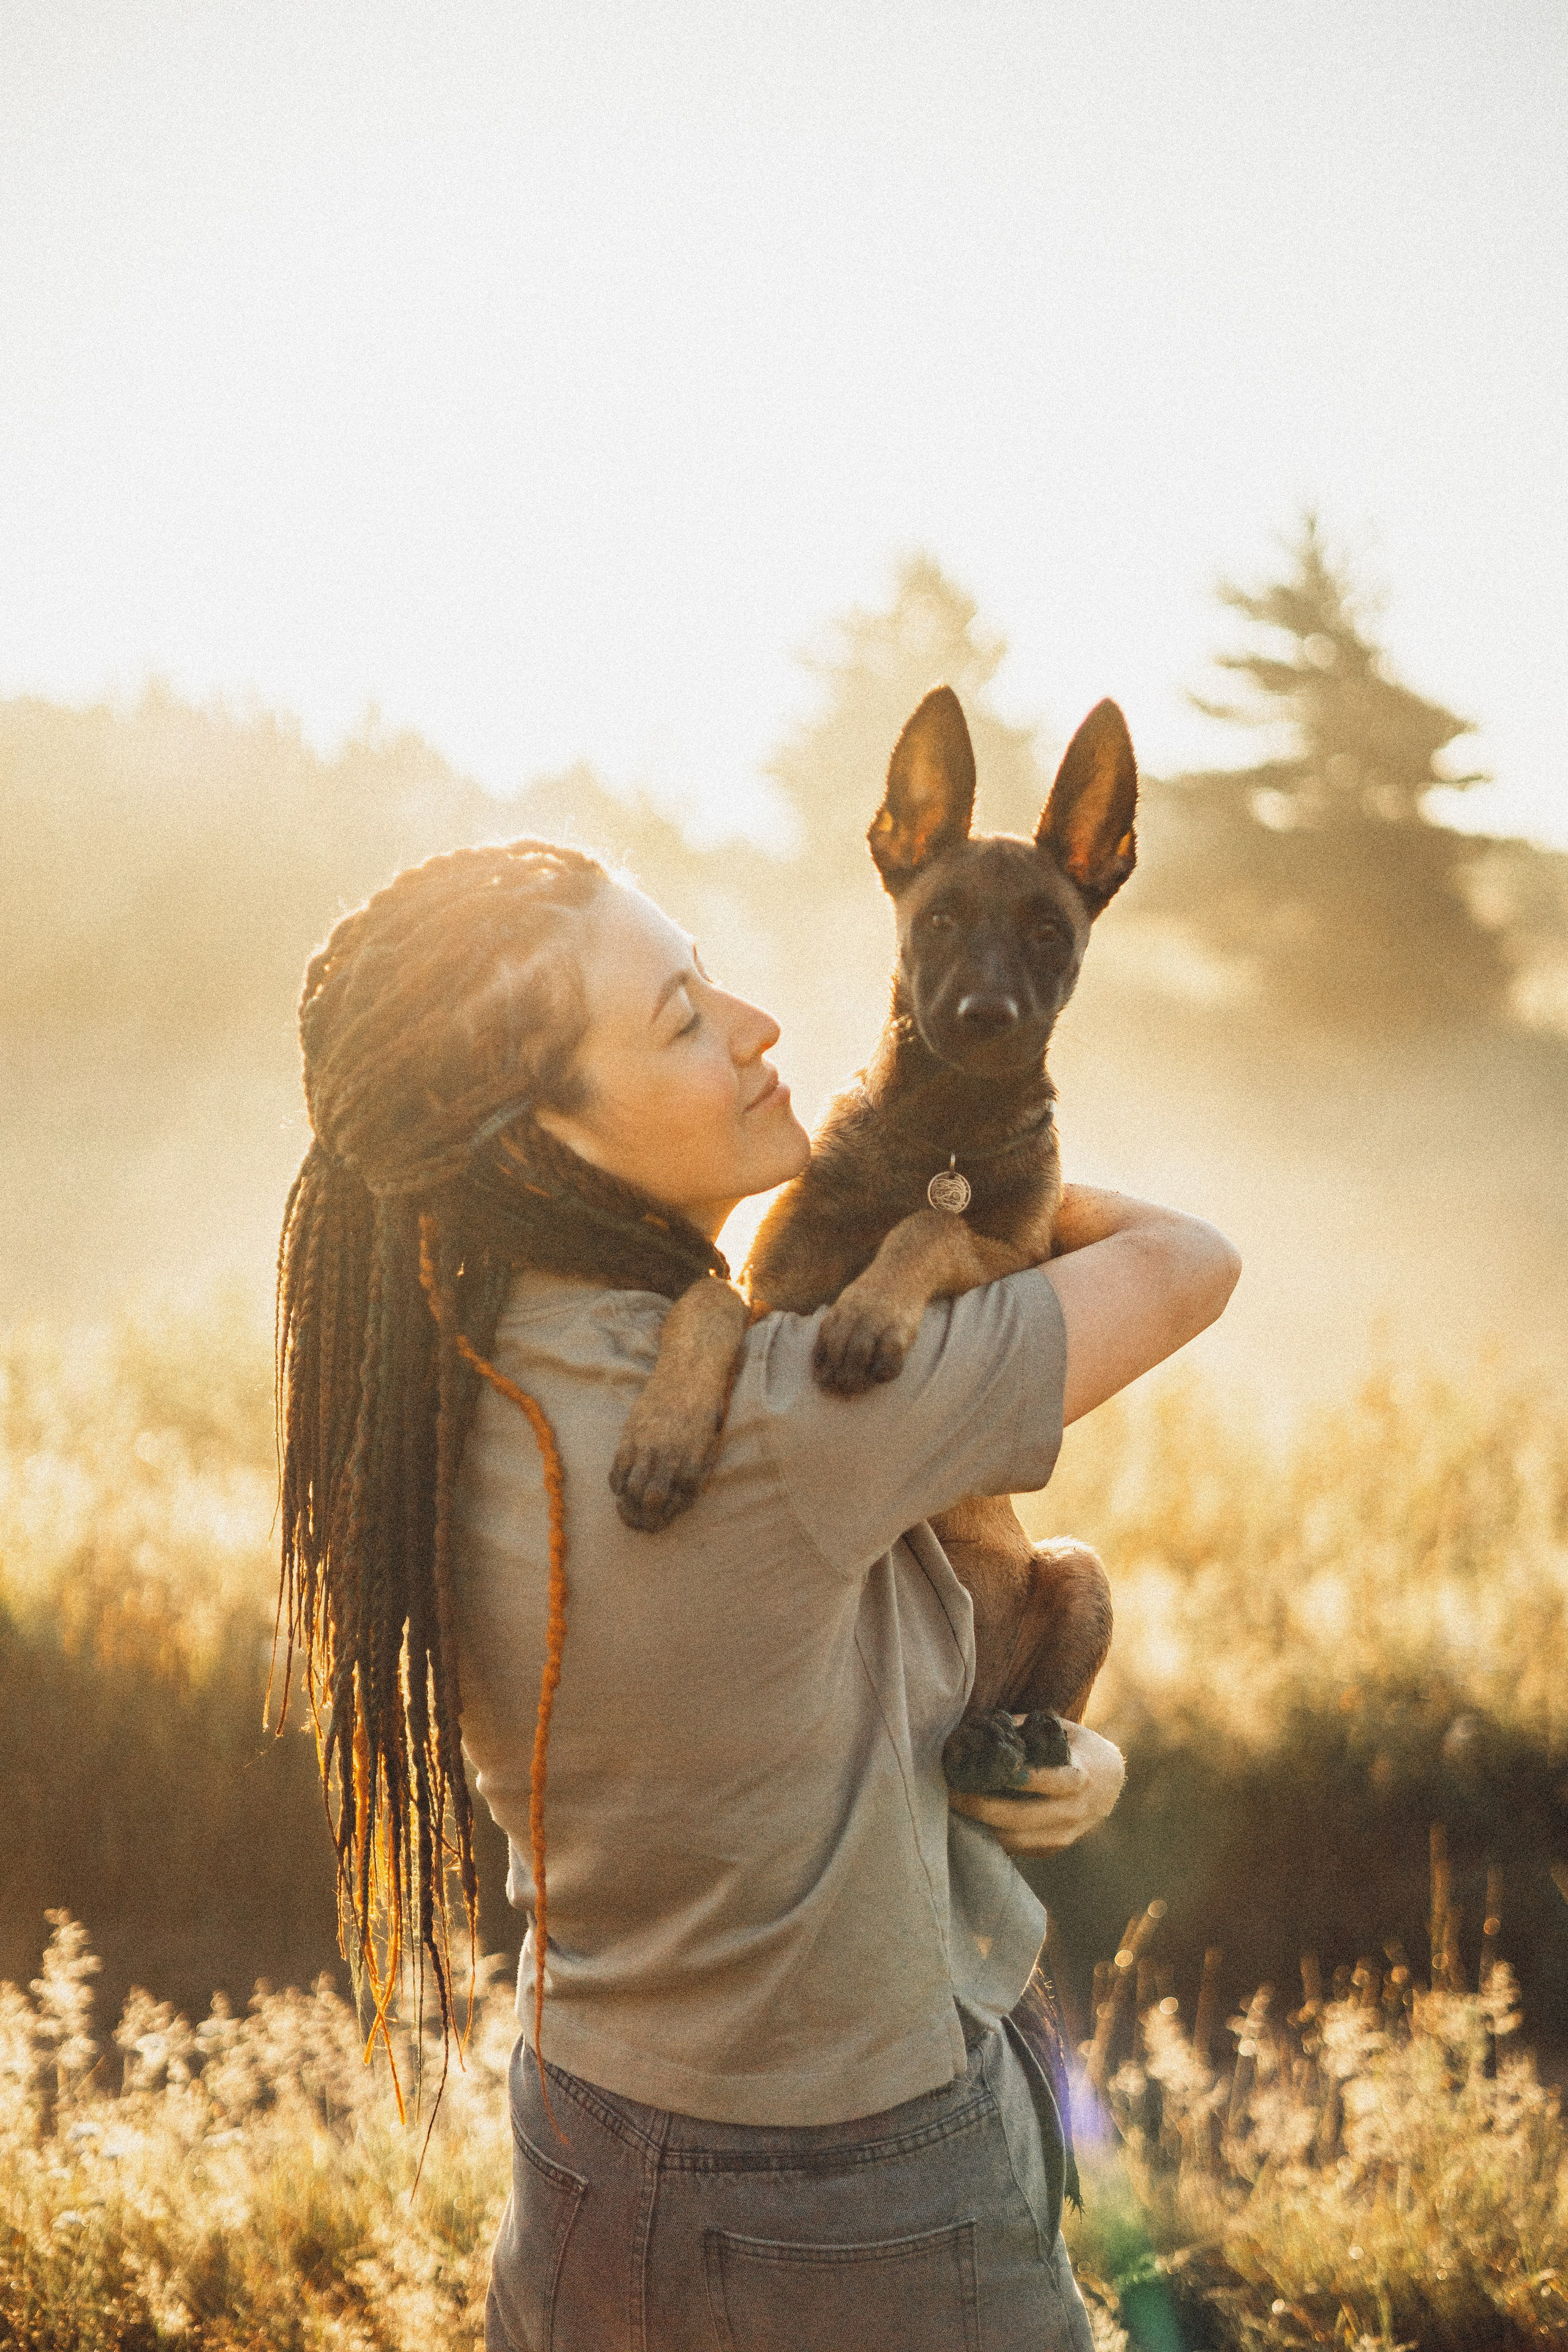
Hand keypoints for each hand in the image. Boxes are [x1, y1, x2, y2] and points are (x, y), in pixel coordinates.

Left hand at [949, 1719, 1124, 1854]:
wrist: (1109, 1783)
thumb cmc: (1076, 1748)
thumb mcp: (1060, 1730)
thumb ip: (1025, 1728)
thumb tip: (980, 1726)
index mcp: (1079, 1777)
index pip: (1047, 1781)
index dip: (1014, 1778)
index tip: (980, 1769)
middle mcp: (1073, 1811)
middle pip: (1021, 1818)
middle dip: (981, 1807)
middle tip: (950, 1793)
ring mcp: (1063, 1835)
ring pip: (1015, 1840)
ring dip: (980, 1826)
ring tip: (953, 1808)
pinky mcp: (1052, 1849)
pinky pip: (1017, 1848)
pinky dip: (991, 1836)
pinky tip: (969, 1820)